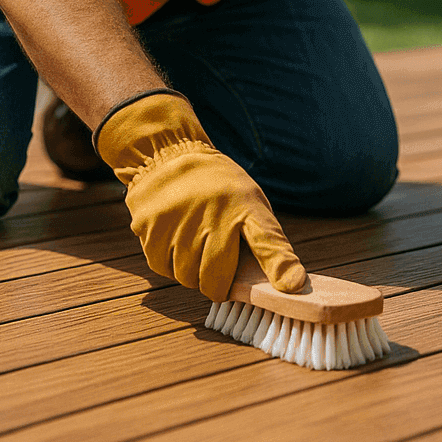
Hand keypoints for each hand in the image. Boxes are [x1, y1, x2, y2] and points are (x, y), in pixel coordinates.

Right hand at [95, 92, 306, 300]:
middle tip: (216, 273)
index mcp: (246, 205)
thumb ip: (263, 241)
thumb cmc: (218, 190)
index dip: (279, 264)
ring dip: (190, 273)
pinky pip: (162, 267)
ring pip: (186, 277)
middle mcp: (214, 212)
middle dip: (216, 285)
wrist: (169, 157)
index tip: (290, 285)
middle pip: (214, 278)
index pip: (266, 239)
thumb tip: (285, 285)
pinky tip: (174, 240)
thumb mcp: (249, 202)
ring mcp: (180, 219)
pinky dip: (169, 263)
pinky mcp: (151, 226)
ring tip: (193, 245)